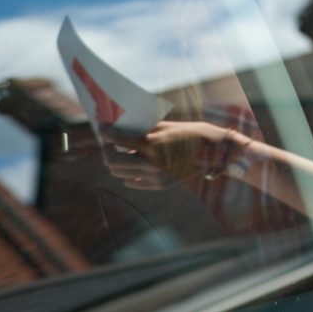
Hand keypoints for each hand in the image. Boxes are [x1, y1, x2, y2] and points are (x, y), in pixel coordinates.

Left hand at [100, 120, 235, 189]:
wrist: (212, 151)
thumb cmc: (188, 133)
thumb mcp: (163, 126)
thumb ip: (140, 130)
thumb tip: (118, 128)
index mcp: (152, 143)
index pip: (117, 138)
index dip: (105, 131)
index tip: (100, 126)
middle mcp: (151, 162)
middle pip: (112, 161)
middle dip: (106, 150)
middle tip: (107, 143)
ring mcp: (155, 176)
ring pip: (120, 174)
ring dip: (116, 162)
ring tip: (119, 152)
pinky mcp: (159, 185)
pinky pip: (133, 183)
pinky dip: (128, 175)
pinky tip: (132, 165)